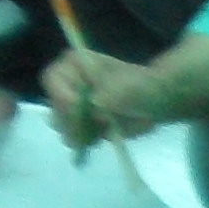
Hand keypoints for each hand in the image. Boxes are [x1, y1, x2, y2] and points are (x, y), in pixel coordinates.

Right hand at [46, 45, 163, 150]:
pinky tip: (103, 136)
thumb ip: (109, 96)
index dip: (61, 96)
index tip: (79, 110)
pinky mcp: (82, 125)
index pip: (52, 80)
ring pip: (61, 125)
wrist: (156, 102)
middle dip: (71, 121)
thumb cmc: (141, 87)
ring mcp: (73, 107)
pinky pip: (74, 138)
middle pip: (54, 106)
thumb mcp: (127, 87)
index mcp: (73, 66)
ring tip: (102, 130)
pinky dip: (86, 142)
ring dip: (79, 133)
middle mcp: (67, 85)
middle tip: (94, 127)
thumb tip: (95, 109)